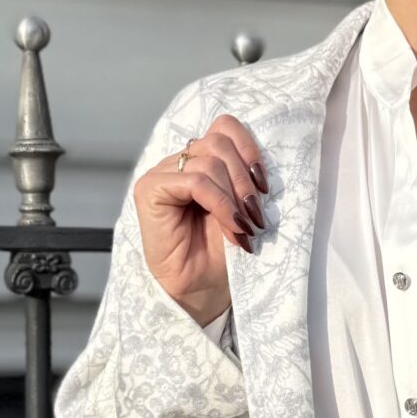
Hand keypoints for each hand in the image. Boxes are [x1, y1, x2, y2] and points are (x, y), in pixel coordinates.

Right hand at [132, 113, 265, 325]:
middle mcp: (179, 163)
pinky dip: (222, 204)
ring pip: (209, 161)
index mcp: (200, 160)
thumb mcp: (243, 206)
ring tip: (246, 227)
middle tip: (257, 215)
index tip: (265, 185)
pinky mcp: (151, 190)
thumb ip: (245, 176)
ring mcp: (162, 174)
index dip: (249, 148)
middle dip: (245, 178)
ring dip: (236, 196)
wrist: (204, 290)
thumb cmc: (223, 253)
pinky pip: (196, 182)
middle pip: (219, 141)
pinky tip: (233, 229)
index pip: (225, 127)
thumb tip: (261, 161)